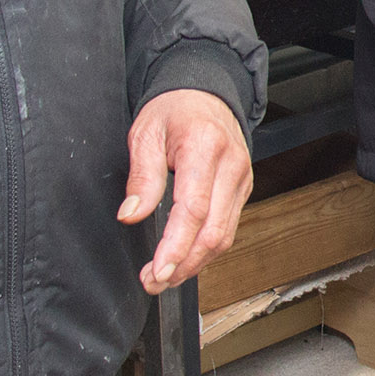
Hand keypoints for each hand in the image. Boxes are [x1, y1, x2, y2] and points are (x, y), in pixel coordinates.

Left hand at [118, 89, 253, 292]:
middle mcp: (231, 166)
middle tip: (154, 281)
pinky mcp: (242, 190)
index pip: (194, 209)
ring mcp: (241, 179)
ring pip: (224, 236)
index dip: (176, 246)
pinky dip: (205, 250)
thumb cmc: (174, 111)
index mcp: (204, 148)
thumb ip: (141, 177)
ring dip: (194, 263)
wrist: (206, 94)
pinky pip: (227, 228)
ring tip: (164, 277)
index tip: (158, 270)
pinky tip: (183, 258)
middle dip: (184, 264)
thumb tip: (132, 214)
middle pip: (213, 231)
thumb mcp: (145, 135)